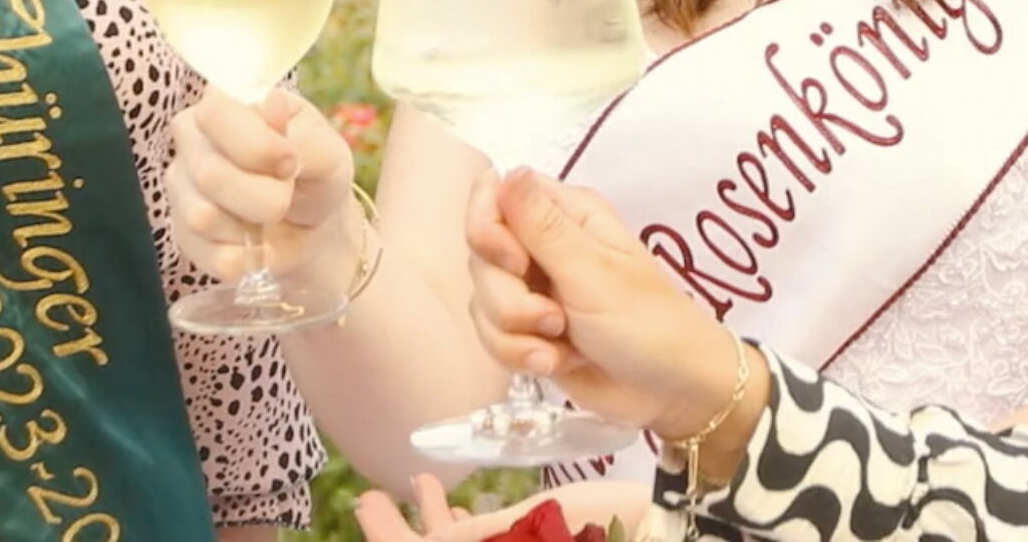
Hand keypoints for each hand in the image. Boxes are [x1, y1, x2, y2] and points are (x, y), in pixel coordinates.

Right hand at [165, 87, 358, 290]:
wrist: (315, 225)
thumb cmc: (316, 174)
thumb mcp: (327, 151)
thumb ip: (301, 134)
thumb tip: (270, 105)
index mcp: (226, 101)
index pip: (213, 114)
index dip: (257, 147)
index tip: (291, 162)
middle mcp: (192, 138)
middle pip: (209, 174)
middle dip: (266, 196)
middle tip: (288, 195)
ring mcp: (180, 185)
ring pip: (202, 216)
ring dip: (252, 227)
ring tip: (270, 218)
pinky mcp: (181, 231)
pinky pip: (204, 252)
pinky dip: (243, 257)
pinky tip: (256, 244)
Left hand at [357, 477, 650, 541]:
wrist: (659, 532)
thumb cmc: (603, 525)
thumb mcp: (535, 522)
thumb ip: (475, 535)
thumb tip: (426, 540)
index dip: (388, 533)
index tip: (367, 499)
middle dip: (400, 530)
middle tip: (374, 498)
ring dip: (433, 526)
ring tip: (420, 491)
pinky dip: (469, 534)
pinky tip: (463, 512)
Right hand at [465, 168, 748, 441]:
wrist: (671, 392)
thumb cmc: (647, 323)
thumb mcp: (593, 272)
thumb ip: (542, 226)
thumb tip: (506, 170)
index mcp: (566, 214)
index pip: (493, 195)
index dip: (487, 229)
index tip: (514, 262)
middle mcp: (543, 246)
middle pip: (481, 258)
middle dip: (508, 299)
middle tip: (555, 318)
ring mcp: (534, 289)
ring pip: (483, 301)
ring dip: (516, 333)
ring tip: (561, 344)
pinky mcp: (528, 329)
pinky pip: (491, 336)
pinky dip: (520, 355)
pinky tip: (556, 362)